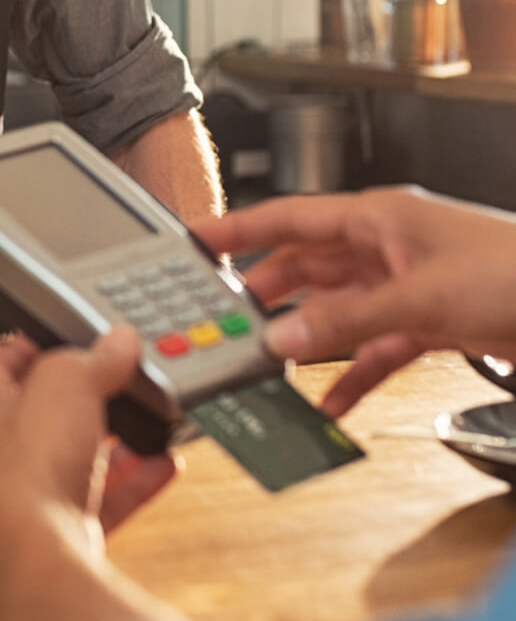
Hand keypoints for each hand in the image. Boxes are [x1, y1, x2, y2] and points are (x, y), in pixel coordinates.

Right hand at [0, 215, 36, 449]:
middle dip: (45, 358)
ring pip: (22, 408)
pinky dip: (22, 394)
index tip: (44, 315)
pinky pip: (11, 418)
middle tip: (58, 325)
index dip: (31, 340)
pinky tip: (20, 368)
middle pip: (23, 387)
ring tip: (42, 344)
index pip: (2, 364)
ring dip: (37, 378)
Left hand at [0, 326, 175, 582]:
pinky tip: (163, 465)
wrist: (35, 551)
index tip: (62, 338)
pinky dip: (136, 482)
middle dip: (82, 399)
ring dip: (112, 443)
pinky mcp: (62, 530)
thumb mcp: (67, 381)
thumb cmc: (28, 462)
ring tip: (146, 422)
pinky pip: (106, 501)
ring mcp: (32, 495)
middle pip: (43, 415)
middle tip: (114, 381)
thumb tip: (118, 340)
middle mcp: (3, 453)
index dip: (30, 348)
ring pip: (75, 460)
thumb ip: (93, 357)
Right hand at [191, 187, 515, 415]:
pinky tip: (330, 402)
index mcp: (377, 219)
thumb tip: (283, 337)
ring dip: (305, 337)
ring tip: (269, 362)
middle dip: (266, 294)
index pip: (289, 218)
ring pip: (334, 310)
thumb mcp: (420, 296)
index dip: (239, 228)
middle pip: (305, 267)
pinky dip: (349, 375)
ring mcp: (403, 286)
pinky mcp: (424, 322)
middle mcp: (384, 248)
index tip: (197, 241)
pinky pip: (370, 349)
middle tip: (226, 319)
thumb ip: (345, 320)